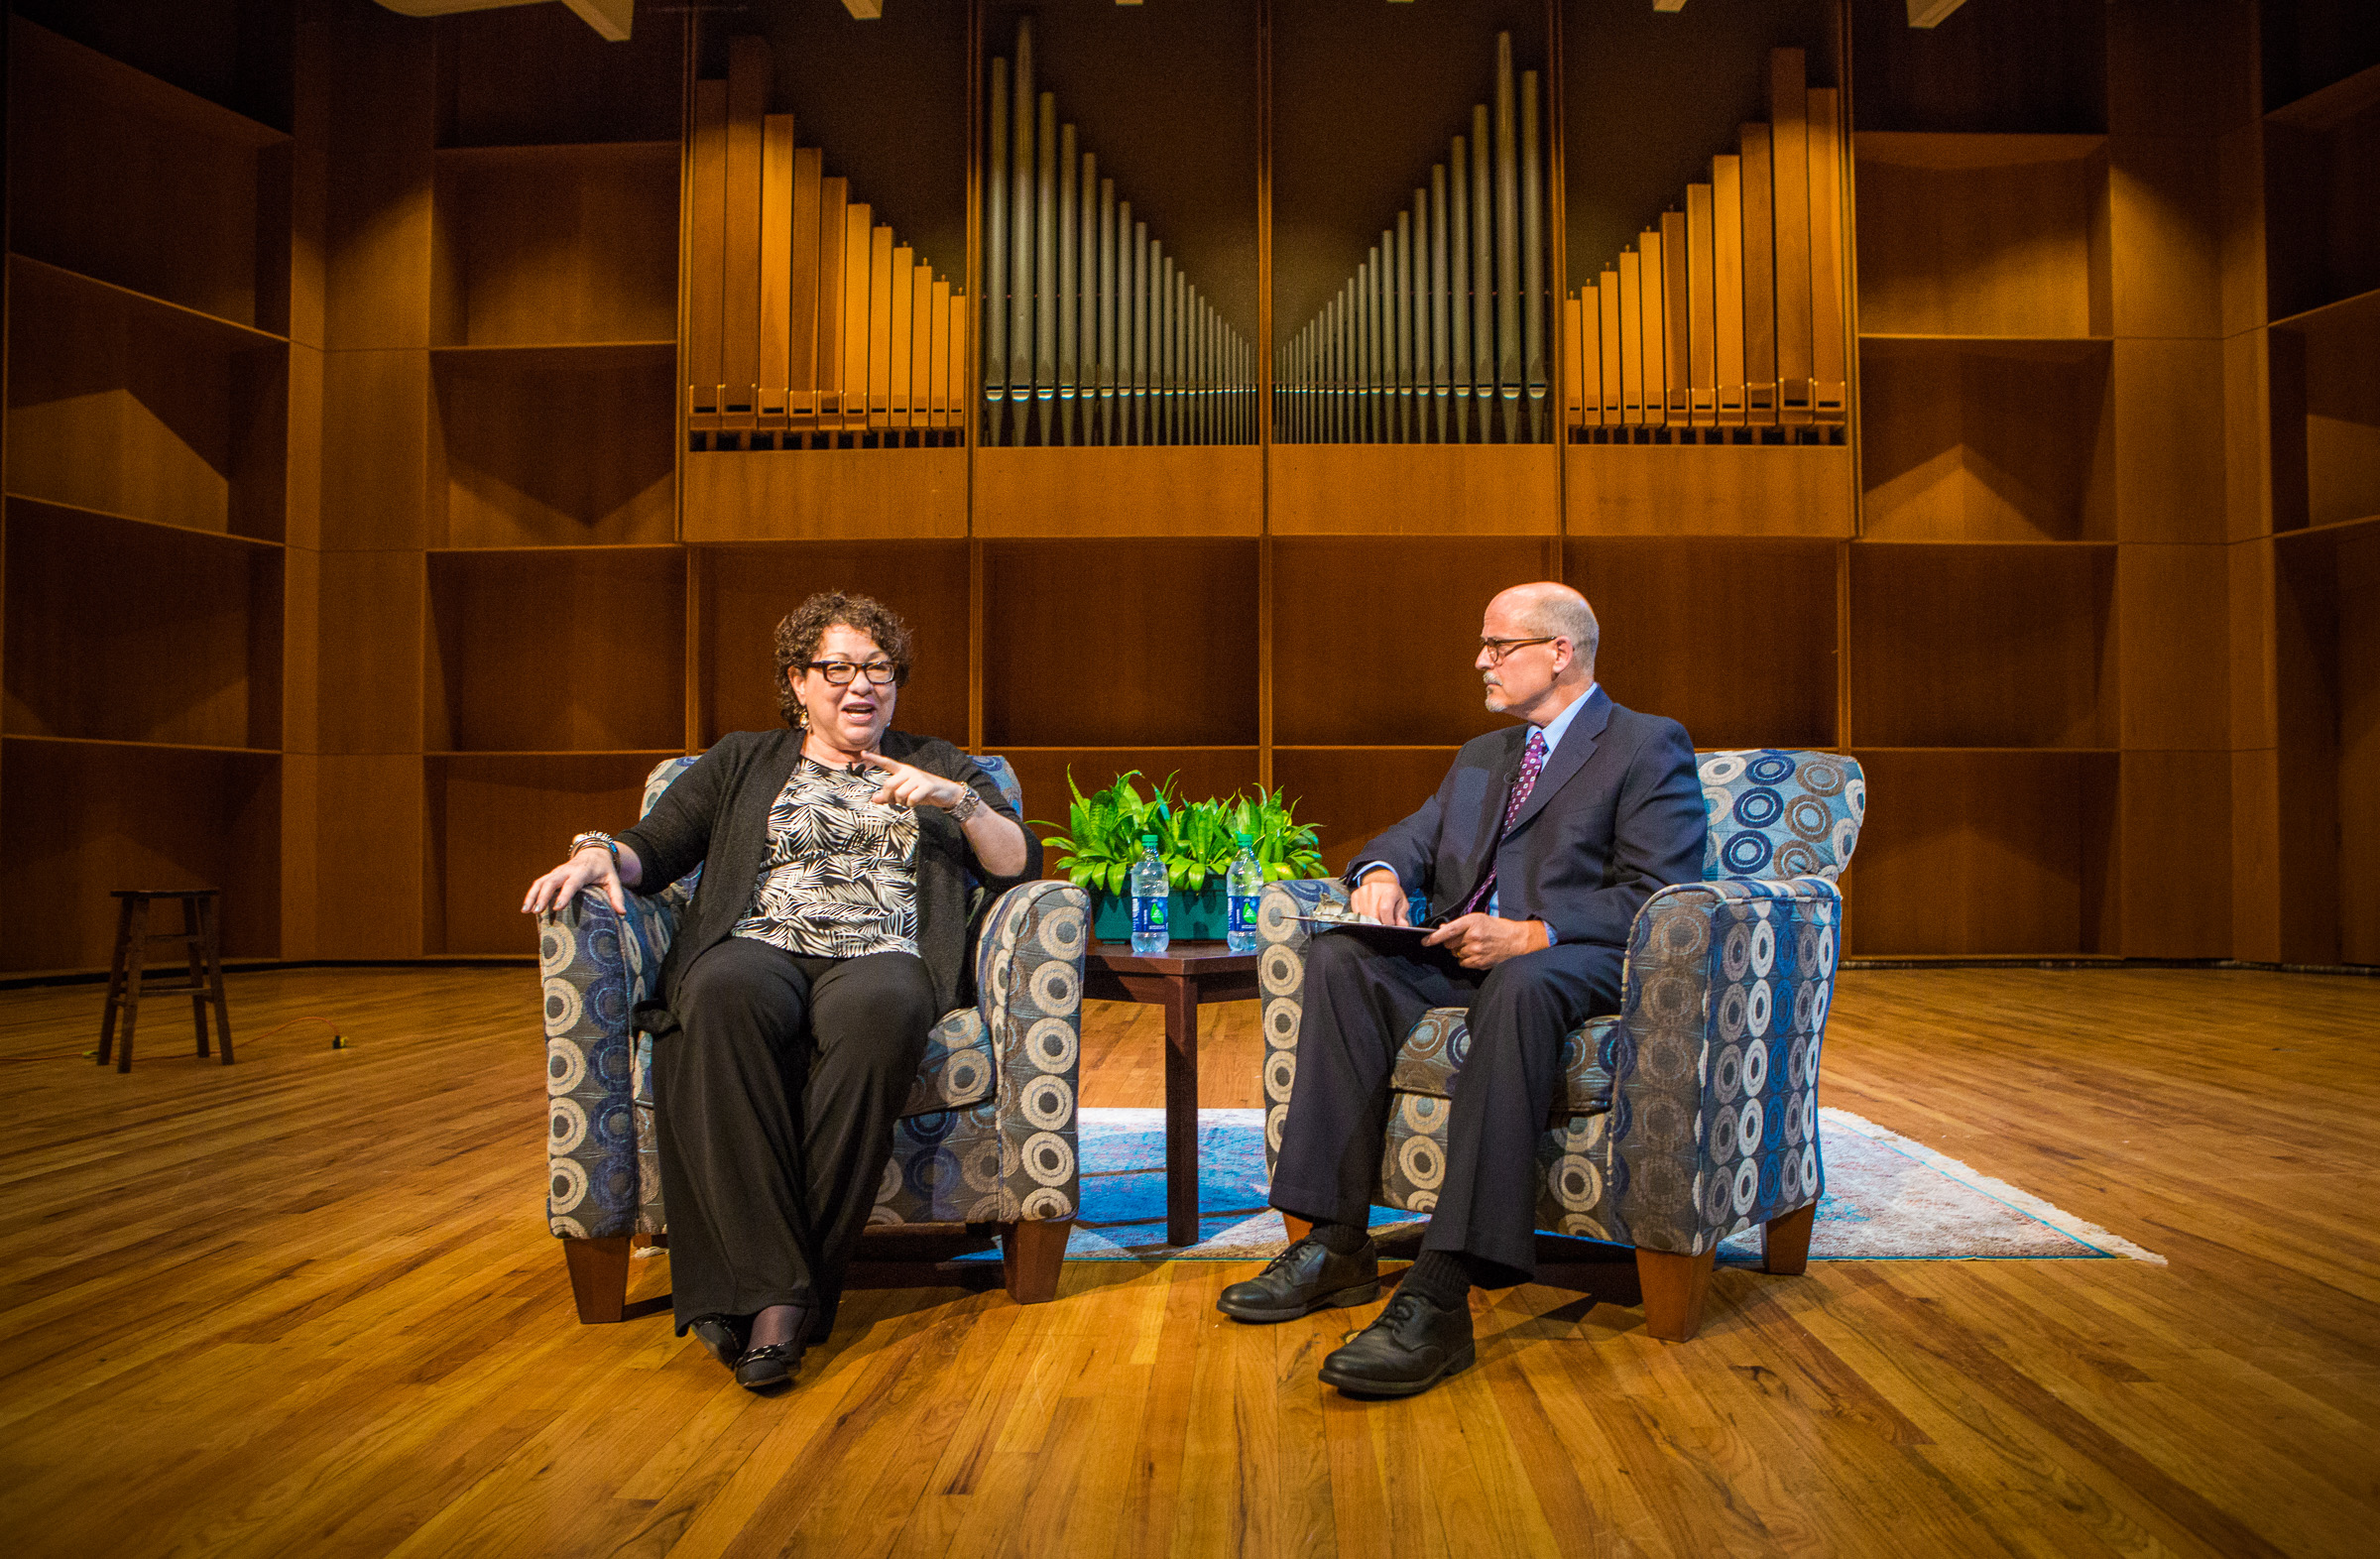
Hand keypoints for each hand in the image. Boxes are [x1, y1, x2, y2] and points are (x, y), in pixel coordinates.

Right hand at [523, 846, 625, 916]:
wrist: (595, 853)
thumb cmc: (605, 870)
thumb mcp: (614, 881)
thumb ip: (617, 896)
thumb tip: (622, 913)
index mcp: (583, 871)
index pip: (572, 883)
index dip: (564, 894)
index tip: (557, 907)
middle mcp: (567, 870)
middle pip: (552, 881)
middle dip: (542, 896)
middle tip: (537, 911)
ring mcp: (558, 872)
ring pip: (541, 881)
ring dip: (532, 895)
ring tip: (525, 911)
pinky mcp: (552, 874)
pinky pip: (539, 883)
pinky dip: (531, 894)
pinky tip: (526, 908)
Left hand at [858, 751, 966, 810]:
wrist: (946, 793)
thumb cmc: (923, 792)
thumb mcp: (905, 793)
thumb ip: (889, 796)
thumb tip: (873, 799)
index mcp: (903, 770)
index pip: (887, 763)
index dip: (874, 758)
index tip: (862, 753)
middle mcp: (909, 771)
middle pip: (889, 784)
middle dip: (890, 797)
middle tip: (897, 801)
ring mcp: (918, 778)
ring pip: (899, 793)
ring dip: (902, 802)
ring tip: (908, 802)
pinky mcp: (926, 786)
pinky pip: (911, 798)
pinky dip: (911, 804)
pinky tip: (915, 802)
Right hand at [1349, 869, 1410, 925]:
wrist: (1380, 880)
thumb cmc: (1392, 893)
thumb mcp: (1402, 902)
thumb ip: (1401, 915)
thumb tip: (1402, 925)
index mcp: (1389, 890)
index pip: (1385, 909)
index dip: (1388, 921)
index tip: (1390, 924)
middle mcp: (1374, 889)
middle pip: (1373, 915)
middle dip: (1379, 923)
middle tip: (1384, 921)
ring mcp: (1363, 892)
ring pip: (1364, 916)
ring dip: (1371, 921)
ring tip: (1378, 916)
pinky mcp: (1355, 895)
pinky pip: (1357, 913)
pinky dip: (1363, 917)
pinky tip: (1370, 913)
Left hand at [1421, 913, 1546, 968]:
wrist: (1514, 939)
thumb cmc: (1494, 926)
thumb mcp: (1477, 919)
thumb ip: (1459, 925)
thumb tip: (1441, 930)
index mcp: (1472, 922)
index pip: (1449, 931)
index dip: (1434, 937)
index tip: (1425, 941)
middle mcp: (1473, 937)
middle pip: (1449, 944)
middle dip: (1452, 943)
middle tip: (1463, 939)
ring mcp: (1477, 951)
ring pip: (1456, 954)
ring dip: (1460, 951)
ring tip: (1474, 945)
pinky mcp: (1480, 962)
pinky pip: (1463, 963)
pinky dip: (1466, 959)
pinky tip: (1476, 953)